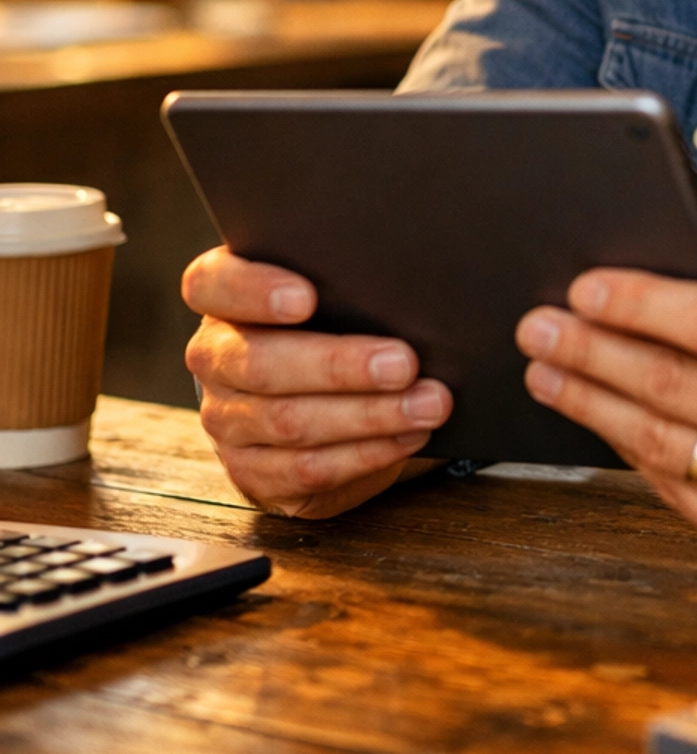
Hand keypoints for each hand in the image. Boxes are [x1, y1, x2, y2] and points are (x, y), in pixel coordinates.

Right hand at [182, 247, 452, 518]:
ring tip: (428, 404)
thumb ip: (344, 283)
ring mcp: (226, 420)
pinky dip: (366, 453)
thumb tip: (409, 291)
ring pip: (289, 422)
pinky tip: (408, 436)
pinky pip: (306, 468)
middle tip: (404, 363)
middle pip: (260, 363)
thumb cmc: (331, 322)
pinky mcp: (253, 471)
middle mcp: (214, 358)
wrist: (308, 395)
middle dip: (339, 365)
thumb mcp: (330, 292)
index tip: (307, 298)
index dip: (253, 291)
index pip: (211, 284)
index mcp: (222, 299)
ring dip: (368, 415)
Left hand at [514, 228, 696, 564]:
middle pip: (671, 384)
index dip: (639, 304)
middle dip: (590, 352)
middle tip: (536, 328)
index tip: (583, 288)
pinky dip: (628, 452)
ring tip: (545, 373)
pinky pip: (677, 490)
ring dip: (590, 405)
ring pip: (662, 443)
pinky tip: (597, 420)